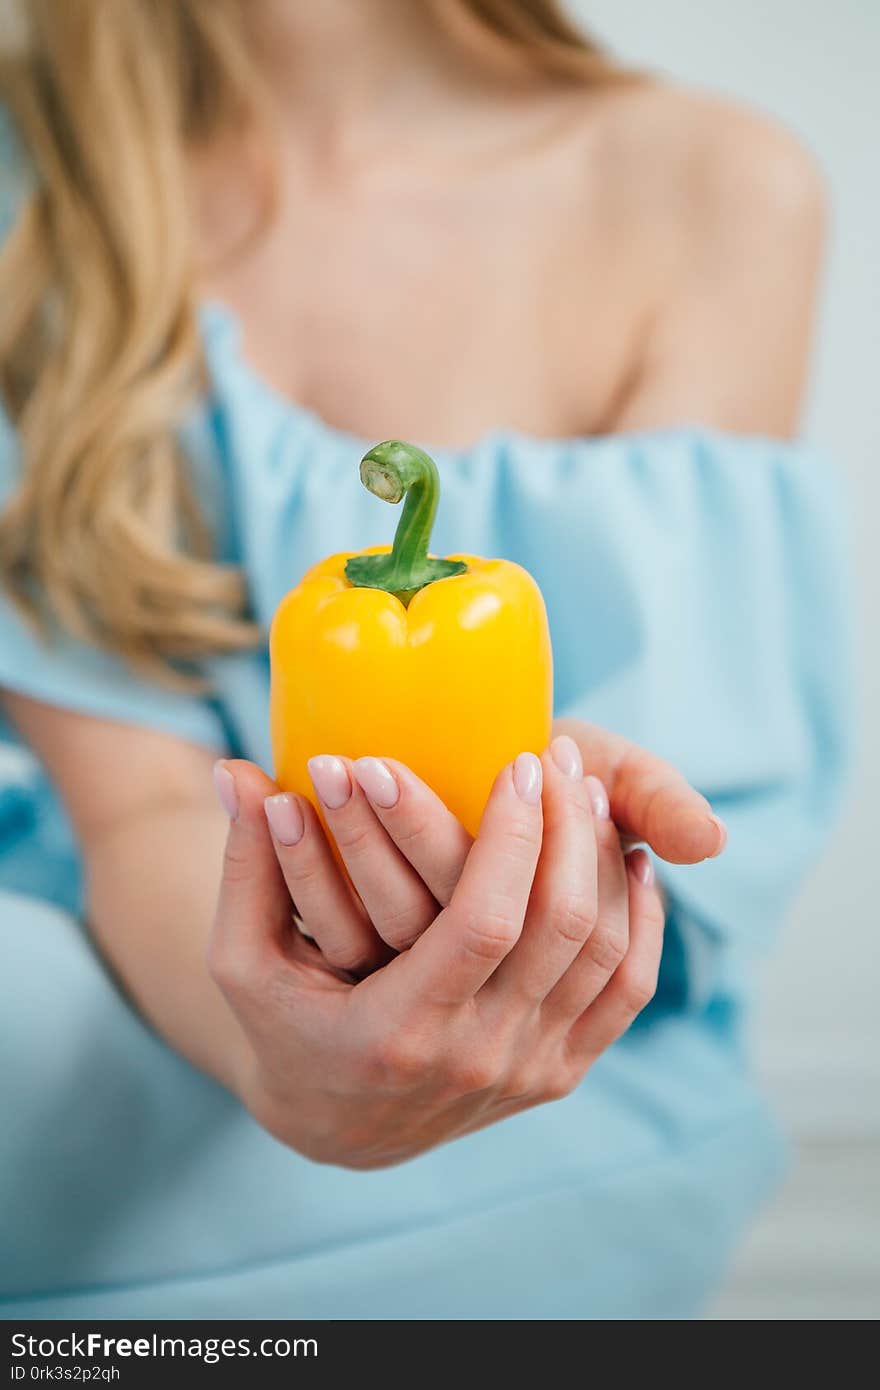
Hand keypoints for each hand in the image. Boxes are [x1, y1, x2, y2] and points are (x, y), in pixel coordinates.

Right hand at [208, 733, 672, 1168]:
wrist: (339, 1126)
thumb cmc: (286, 1025)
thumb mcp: (244, 959)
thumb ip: (244, 865)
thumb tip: (234, 772)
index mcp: (401, 1031)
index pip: (486, 923)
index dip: (513, 836)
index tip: (518, 761)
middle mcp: (478, 1059)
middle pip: (561, 929)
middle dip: (568, 826)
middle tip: (561, 755)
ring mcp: (529, 1071)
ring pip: (605, 954)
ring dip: (604, 862)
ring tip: (590, 789)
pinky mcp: (560, 1073)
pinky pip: (628, 992)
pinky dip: (641, 922)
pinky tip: (630, 860)